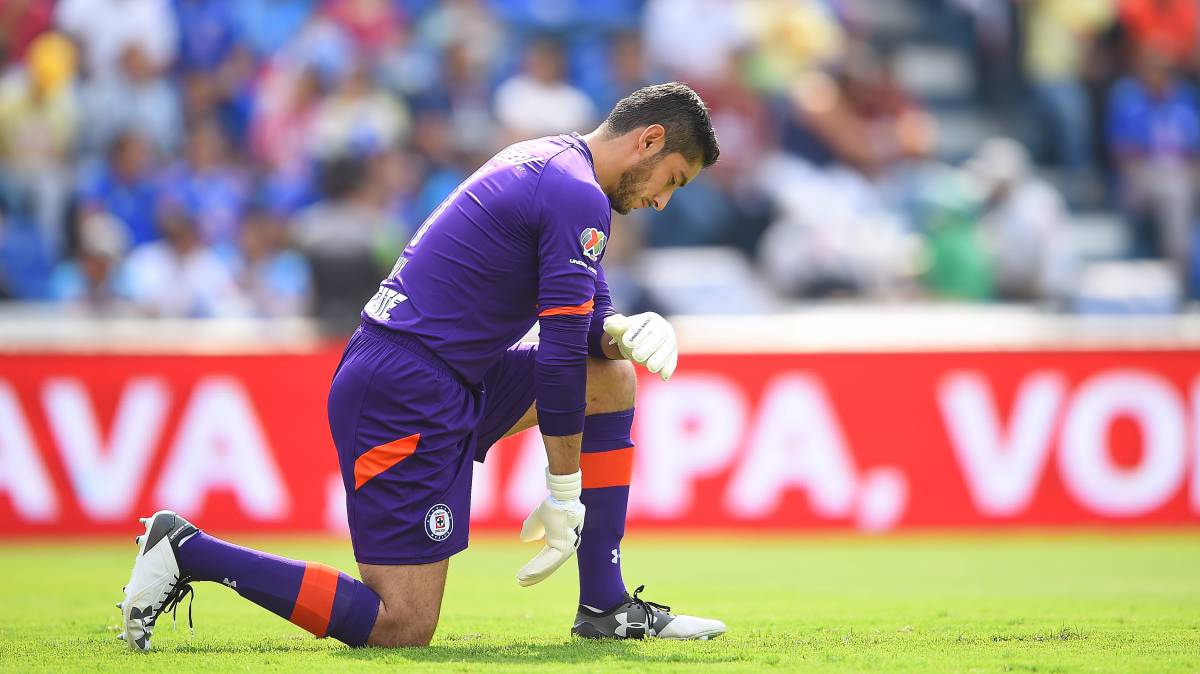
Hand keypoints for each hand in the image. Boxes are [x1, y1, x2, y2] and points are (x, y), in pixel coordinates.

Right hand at [517, 469, 584, 586]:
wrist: (560, 496)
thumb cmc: (552, 505)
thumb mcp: (537, 519)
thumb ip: (532, 529)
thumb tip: (525, 539)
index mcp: (560, 541)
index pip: (546, 559)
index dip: (534, 567)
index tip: (522, 575)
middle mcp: (565, 546)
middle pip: (548, 565)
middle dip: (533, 575)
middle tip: (520, 582)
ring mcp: (566, 547)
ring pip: (548, 566)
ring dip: (534, 574)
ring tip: (520, 580)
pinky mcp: (564, 547)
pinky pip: (550, 562)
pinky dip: (538, 568)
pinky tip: (527, 574)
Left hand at [602, 312, 677, 380]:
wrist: (634, 346)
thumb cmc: (625, 335)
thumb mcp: (616, 329)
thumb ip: (612, 325)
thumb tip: (610, 324)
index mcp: (650, 319)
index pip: (645, 324)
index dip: (636, 333)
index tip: (626, 343)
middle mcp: (663, 328)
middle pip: (659, 336)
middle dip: (648, 346)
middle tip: (636, 356)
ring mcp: (669, 342)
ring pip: (667, 349)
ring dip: (660, 359)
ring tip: (650, 368)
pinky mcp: (672, 355)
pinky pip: (672, 361)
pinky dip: (668, 368)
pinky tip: (663, 376)